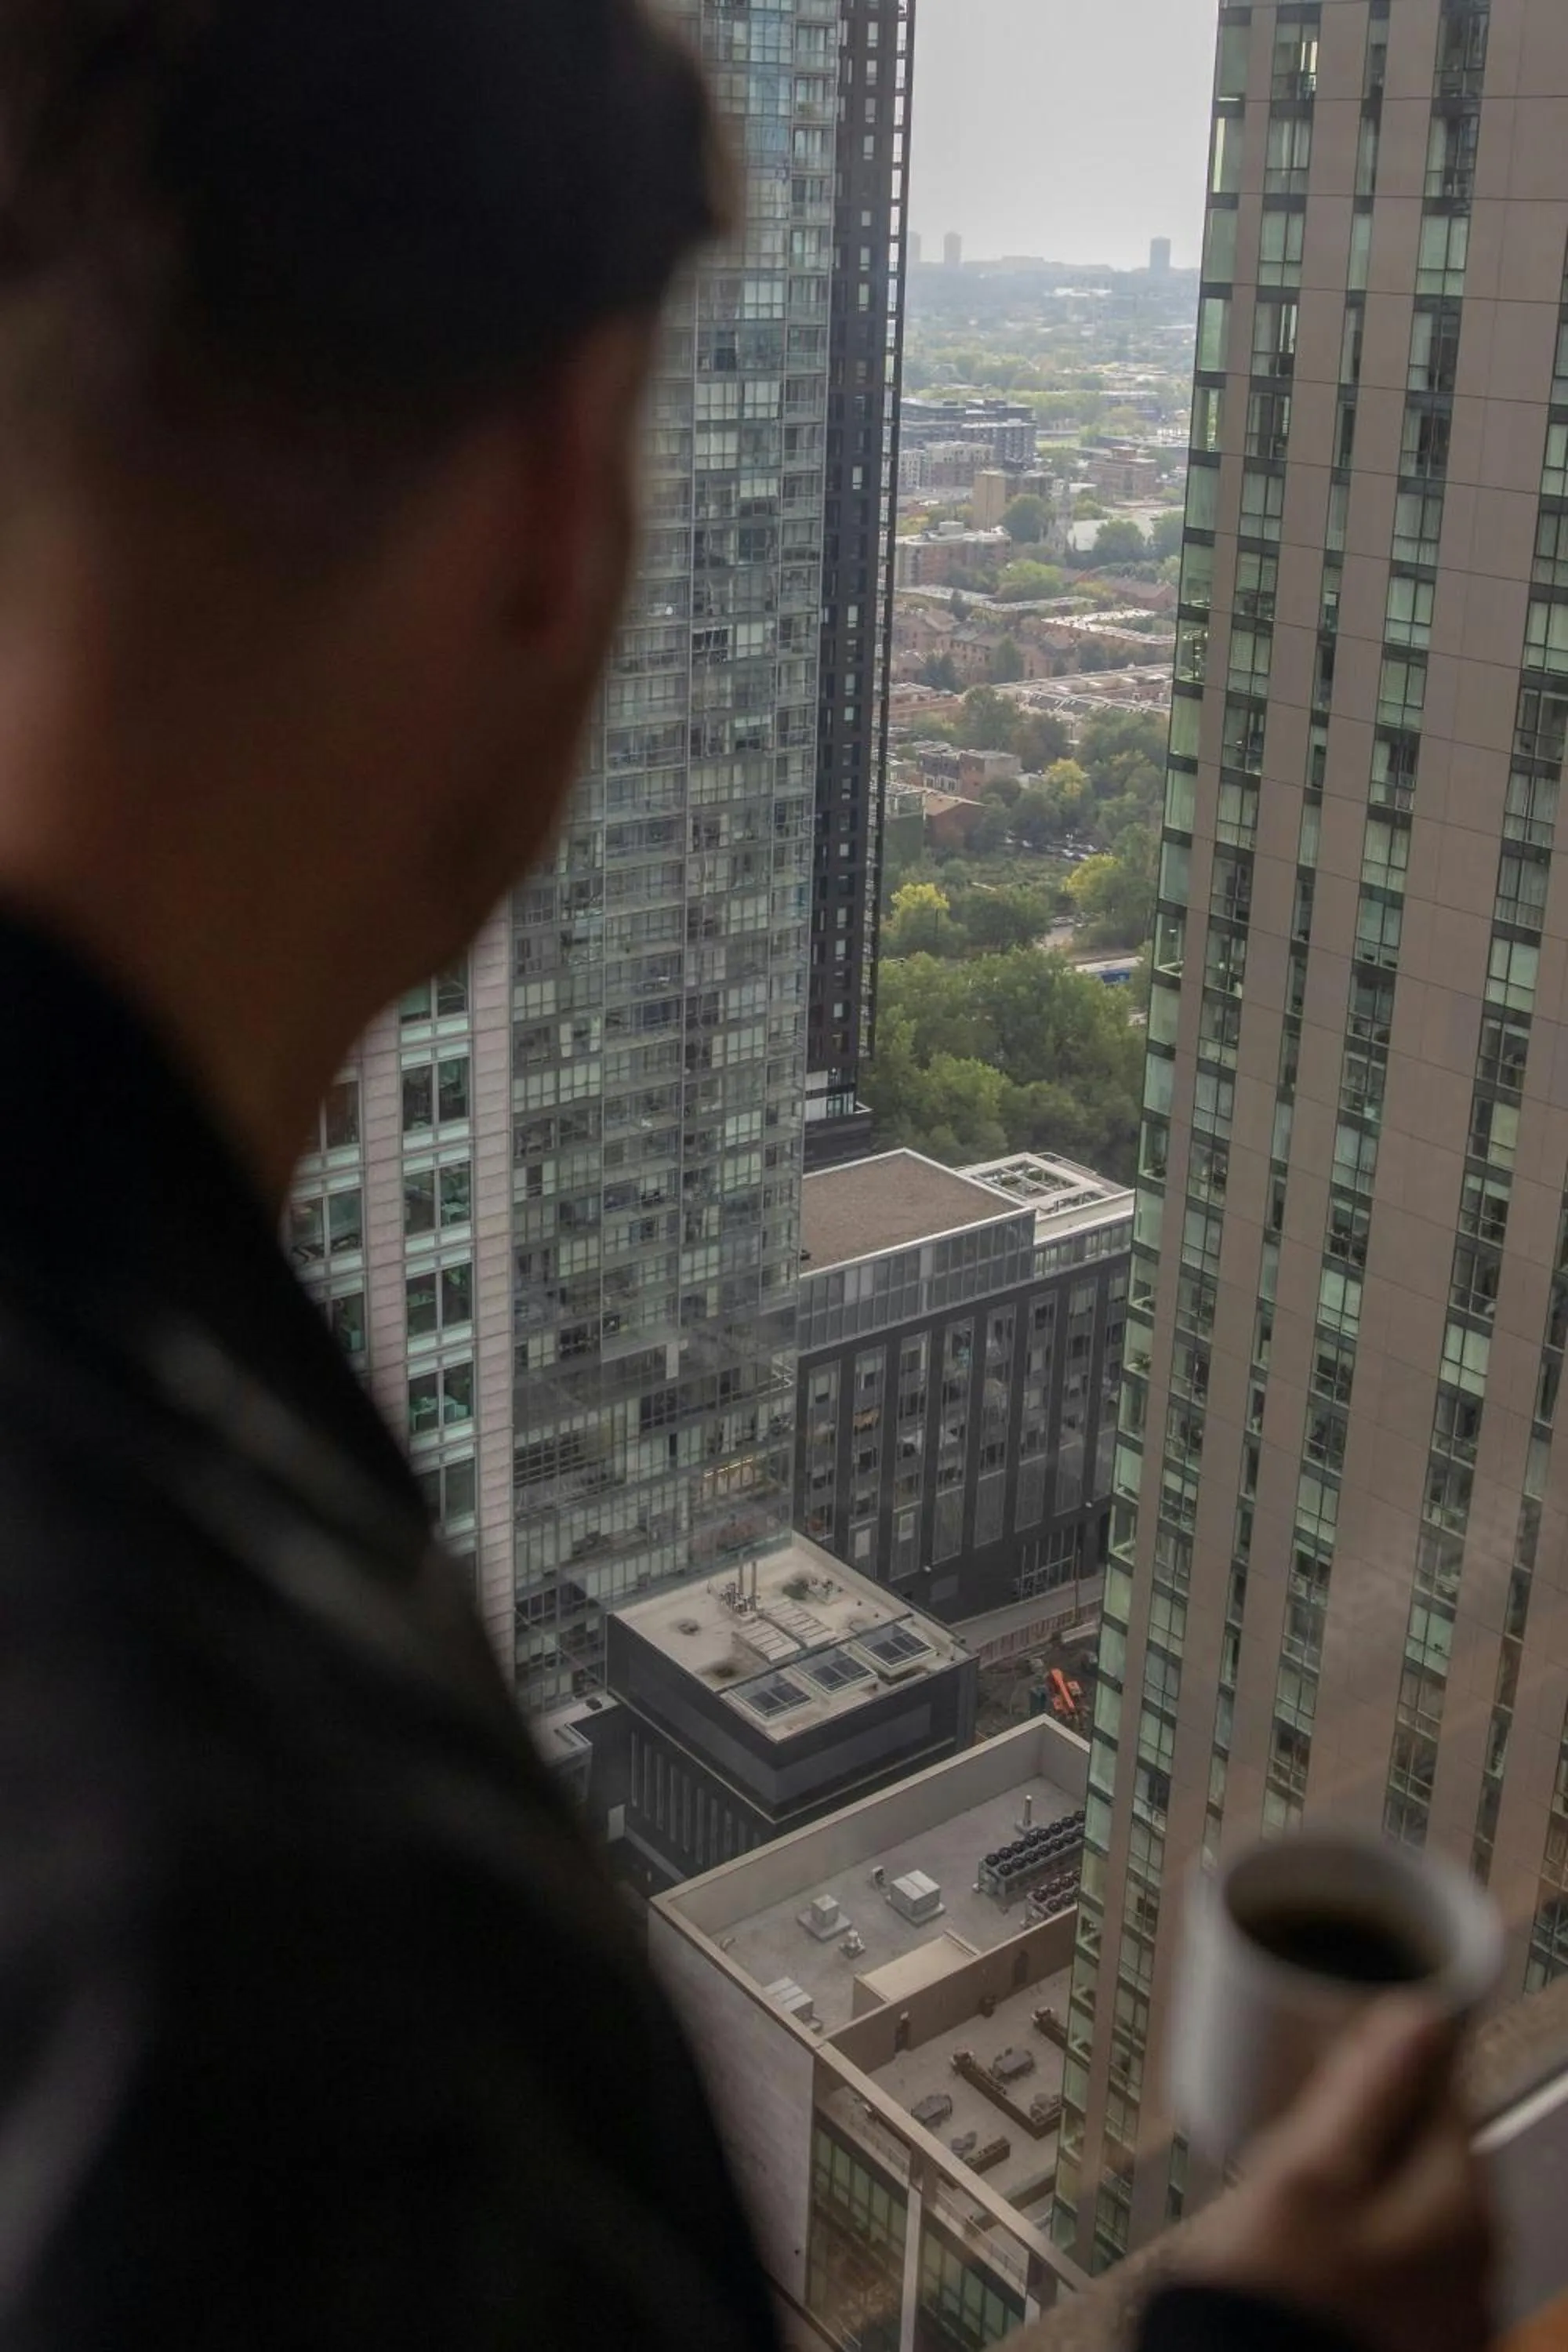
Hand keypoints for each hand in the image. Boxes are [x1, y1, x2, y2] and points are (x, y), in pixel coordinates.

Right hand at [1175, 1997, 1493, 2351]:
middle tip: (1297, 2107)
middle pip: (1427, 2146)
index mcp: (1462, 2208)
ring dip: (1358, 2172)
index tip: (1334, 2035)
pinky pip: (1396, 2253)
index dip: (1386, 2050)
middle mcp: (1474, 2262)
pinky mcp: (1412, 2334)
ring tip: (1289, 2171)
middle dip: (1367, 2115)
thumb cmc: (1276, 2295)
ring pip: (1409, 2200)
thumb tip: (1420, 2014)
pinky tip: (1306, 2234)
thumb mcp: (1307, 2174)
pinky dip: (1357, 2227)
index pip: (1444, 2088)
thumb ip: (1367, 2091)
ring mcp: (1448, 2307)